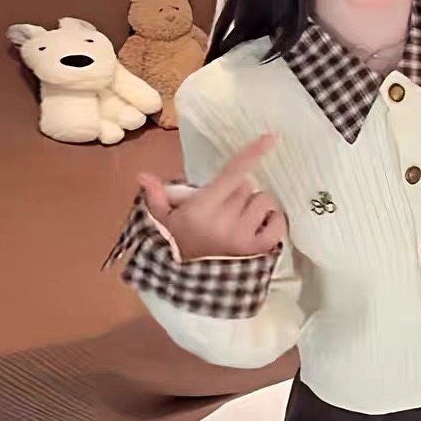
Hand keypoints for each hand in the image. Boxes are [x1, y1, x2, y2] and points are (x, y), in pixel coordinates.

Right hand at [137, 134, 285, 260]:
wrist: (189, 285)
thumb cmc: (177, 245)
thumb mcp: (163, 222)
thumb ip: (156, 197)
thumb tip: (143, 176)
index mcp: (203, 208)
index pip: (232, 173)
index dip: (252, 153)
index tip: (271, 136)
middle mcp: (226, 220)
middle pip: (247, 186)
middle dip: (238, 192)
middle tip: (224, 207)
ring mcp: (244, 236)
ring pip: (264, 201)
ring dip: (255, 206)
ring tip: (240, 219)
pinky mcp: (259, 250)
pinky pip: (277, 223)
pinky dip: (272, 221)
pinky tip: (259, 225)